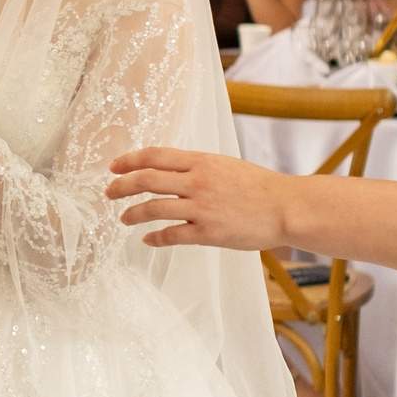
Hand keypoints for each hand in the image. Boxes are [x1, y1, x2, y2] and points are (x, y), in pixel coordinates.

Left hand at [105, 148, 293, 250]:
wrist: (287, 207)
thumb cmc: (259, 187)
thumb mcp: (226, 166)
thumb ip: (198, 168)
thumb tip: (171, 171)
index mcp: (202, 162)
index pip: (155, 156)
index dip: (130, 160)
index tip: (114, 167)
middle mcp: (198, 181)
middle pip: (147, 180)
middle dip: (122, 186)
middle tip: (108, 192)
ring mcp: (202, 207)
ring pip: (153, 208)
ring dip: (133, 214)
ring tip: (124, 219)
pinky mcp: (209, 232)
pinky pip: (172, 235)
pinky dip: (155, 237)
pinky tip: (148, 239)